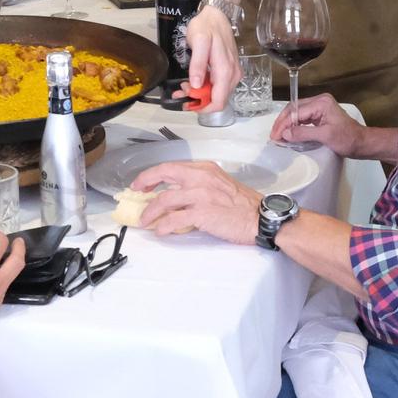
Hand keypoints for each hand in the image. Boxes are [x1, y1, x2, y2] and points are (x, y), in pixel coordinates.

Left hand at [131, 160, 261, 244]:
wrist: (261, 218)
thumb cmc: (244, 205)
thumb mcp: (221, 184)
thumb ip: (200, 184)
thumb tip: (177, 194)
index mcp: (205, 169)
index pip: (172, 166)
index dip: (153, 174)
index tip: (143, 183)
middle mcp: (201, 177)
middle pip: (164, 174)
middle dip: (145, 182)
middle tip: (136, 193)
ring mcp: (200, 194)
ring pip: (164, 199)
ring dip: (150, 211)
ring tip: (145, 221)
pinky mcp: (202, 212)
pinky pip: (174, 218)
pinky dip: (163, 225)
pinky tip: (160, 231)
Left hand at [177, 4, 237, 111]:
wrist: (218, 14)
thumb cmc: (207, 26)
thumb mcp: (199, 42)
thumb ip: (198, 64)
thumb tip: (196, 84)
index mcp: (225, 71)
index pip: (218, 102)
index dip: (203, 107)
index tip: (187, 102)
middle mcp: (232, 75)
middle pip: (217, 100)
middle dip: (198, 100)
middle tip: (181, 91)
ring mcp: (232, 73)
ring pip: (217, 94)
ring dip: (200, 94)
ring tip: (183, 86)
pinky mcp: (229, 70)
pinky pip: (218, 85)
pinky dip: (205, 87)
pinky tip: (193, 80)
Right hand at [270, 94, 365, 154]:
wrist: (363, 143)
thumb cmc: (347, 139)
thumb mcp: (325, 136)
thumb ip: (303, 133)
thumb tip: (285, 134)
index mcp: (321, 102)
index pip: (296, 111)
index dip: (283, 124)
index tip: (275, 136)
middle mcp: (319, 101)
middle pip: (294, 109)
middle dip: (282, 122)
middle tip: (274, 136)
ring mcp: (320, 107)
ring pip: (297, 113)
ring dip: (287, 124)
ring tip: (278, 135)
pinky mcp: (320, 115)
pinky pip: (303, 118)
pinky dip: (294, 126)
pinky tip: (289, 133)